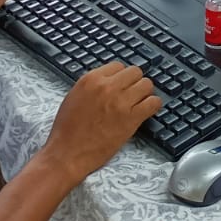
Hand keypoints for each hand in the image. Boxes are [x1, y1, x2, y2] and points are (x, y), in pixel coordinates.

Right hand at [39, 62, 160, 181]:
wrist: (66, 154)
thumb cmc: (67, 130)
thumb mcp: (75, 97)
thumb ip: (93, 85)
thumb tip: (111, 81)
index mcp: (91, 79)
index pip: (118, 66)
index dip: (121, 77)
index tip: (121, 86)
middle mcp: (107, 87)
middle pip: (135, 72)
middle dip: (134, 83)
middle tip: (131, 95)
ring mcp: (121, 102)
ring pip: (147, 84)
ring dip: (144, 93)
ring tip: (138, 103)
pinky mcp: (131, 118)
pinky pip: (154, 102)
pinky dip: (153, 106)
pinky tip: (146, 111)